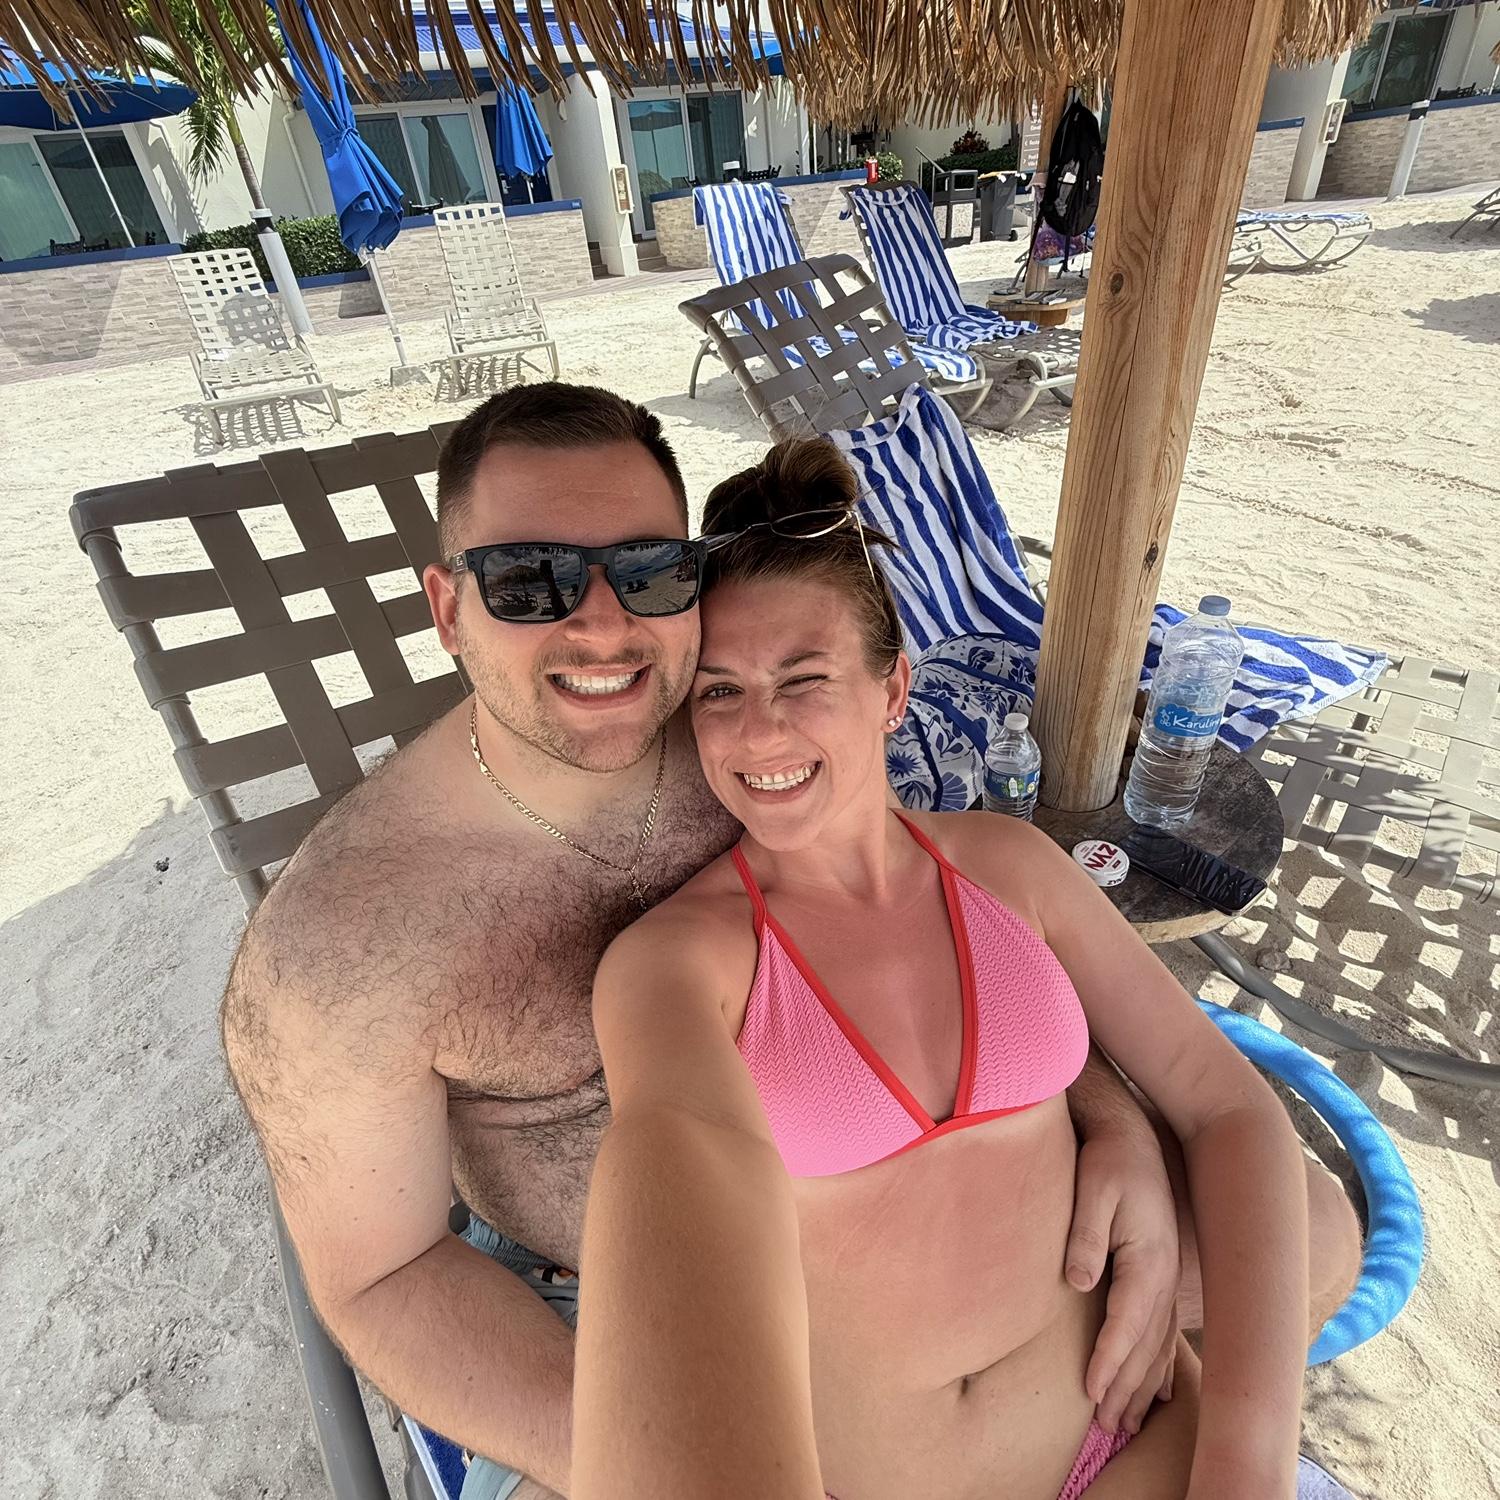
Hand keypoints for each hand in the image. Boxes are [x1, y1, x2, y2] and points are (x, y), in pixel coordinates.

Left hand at [1065, 1129, 1180, 1432]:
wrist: (1132, 1137)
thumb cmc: (1109, 1162)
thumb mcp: (1093, 1190)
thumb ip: (1085, 1237)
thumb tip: (1077, 1282)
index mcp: (1148, 1261)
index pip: (1127, 1323)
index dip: (1109, 1360)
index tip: (1090, 1390)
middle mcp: (1164, 1277)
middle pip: (1146, 1345)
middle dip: (1125, 1387)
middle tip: (1104, 1425)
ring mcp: (1167, 1278)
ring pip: (1157, 1344)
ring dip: (1142, 1385)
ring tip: (1123, 1421)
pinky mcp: (1161, 1275)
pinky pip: (1164, 1332)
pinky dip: (1159, 1365)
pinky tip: (1157, 1393)